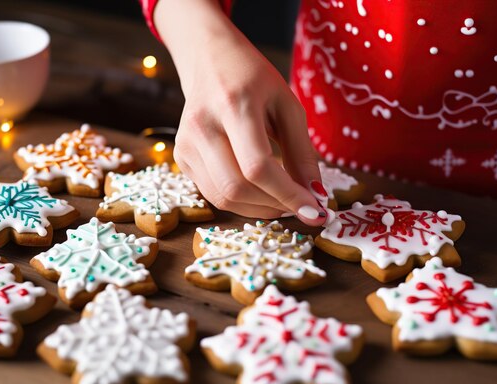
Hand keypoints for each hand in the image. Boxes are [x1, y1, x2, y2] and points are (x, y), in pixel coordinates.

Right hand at [155, 0, 325, 224]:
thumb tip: (315, 196)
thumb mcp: (288, 106)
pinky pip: (213, 194)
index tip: (314, 210)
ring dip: (259, 208)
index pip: (258, 166)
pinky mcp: (181, 158)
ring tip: (282, 200)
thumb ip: (302, 152)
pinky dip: (242, 202)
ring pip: (223, 198)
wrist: (210, 61)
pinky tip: (260, 192)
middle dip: (274, 205)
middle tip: (300, 206)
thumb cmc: (254, 80)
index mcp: (233, 104)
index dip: (288, 194)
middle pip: (237, 187)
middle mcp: (202, 125)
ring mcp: (186, 144)